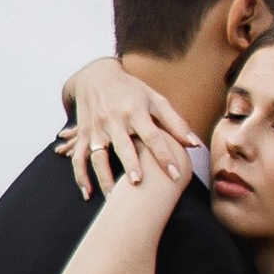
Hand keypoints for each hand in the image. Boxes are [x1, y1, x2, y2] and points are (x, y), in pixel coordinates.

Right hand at [58, 56, 197, 199]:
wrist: (96, 76)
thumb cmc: (131, 90)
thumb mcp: (154, 99)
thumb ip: (175, 122)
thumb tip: (195, 144)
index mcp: (135, 111)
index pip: (153, 136)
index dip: (165, 155)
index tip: (175, 174)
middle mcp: (114, 120)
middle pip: (123, 145)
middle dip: (130, 163)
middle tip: (138, 183)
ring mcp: (96, 129)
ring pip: (97, 155)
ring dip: (104, 176)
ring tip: (113, 197)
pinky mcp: (83, 135)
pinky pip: (78, 158)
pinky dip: (80, 176)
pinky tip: (87, 193)